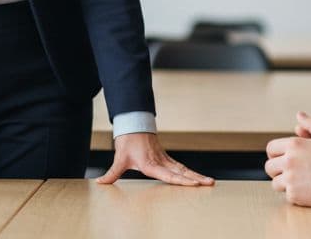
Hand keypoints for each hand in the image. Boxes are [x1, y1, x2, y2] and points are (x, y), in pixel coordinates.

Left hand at [96, 133, 214, 185]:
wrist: (134, 125)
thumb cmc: (128, 141)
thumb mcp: (119, 158)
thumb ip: (112, 173)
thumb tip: (100, 182)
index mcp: (150, 163)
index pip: (168, 174)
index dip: (181, 180)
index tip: (193, 184)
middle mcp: (161, 162)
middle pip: (181, 172)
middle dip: (196, 178)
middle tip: (209, 183)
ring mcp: (165, 159)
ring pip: (184, 169)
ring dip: (197, 176)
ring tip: (210, 182)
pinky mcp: (166, 159)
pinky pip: (181, 167)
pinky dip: (190, 173)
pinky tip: (199, 179)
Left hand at [264, 111, 310, 207]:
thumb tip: (299, 116)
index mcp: (294, 145)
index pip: (271, 149)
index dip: (276, 154)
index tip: (283, 158)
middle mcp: (288, 161)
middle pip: (269, 167)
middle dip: (278, 169)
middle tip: (291, 171)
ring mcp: (290, 179)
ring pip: (275, 182)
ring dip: (284, 182)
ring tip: (299, 181)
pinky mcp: (295, 195)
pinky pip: (286, 195)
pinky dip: (294, 194)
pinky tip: (307, 189)